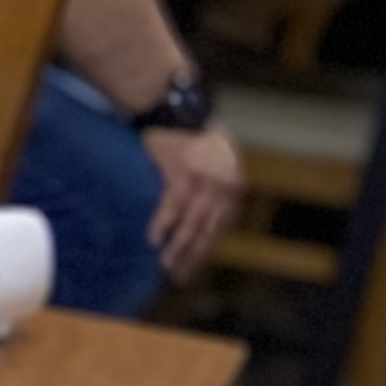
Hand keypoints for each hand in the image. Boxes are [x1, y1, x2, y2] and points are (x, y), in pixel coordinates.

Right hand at [142, 118, 241, 282]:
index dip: (205, 251)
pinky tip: (152, 240)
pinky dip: (162, 225)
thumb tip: (197, 220)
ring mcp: (204, 179)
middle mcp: (224, 185)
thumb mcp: (213, 163)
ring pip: (191, 223)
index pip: (220, 227)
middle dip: (192, 256)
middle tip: (176, 276)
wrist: (175, 109)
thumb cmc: (189, 138)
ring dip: (177, 247)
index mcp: (233, 186)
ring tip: (164, 264)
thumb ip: (212, 189)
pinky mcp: (182, 173)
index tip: (190, 268)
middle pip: (208, 230)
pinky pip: (171, 207)